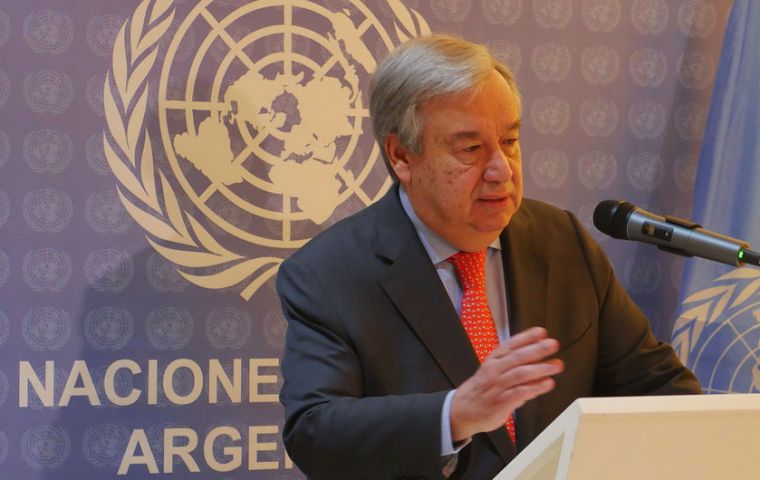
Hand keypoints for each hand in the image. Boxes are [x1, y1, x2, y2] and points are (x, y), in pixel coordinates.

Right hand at [449, 327, 563, 441]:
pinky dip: (534, 388)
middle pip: (517, 357)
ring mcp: (497, 386)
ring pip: (520, 374)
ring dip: (540, 368)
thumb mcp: (493, 372)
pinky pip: (519, 393)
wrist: (461, 410)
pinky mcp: (500, 402)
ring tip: (556, 365)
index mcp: (493, 360)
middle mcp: (494, 370)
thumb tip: (539, 363)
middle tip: (553, 344)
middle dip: (537, 349)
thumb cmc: (482, 390)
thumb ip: (515, 367)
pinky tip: (547, 384)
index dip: (526, 337)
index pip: (510, 345)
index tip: (541, 332)